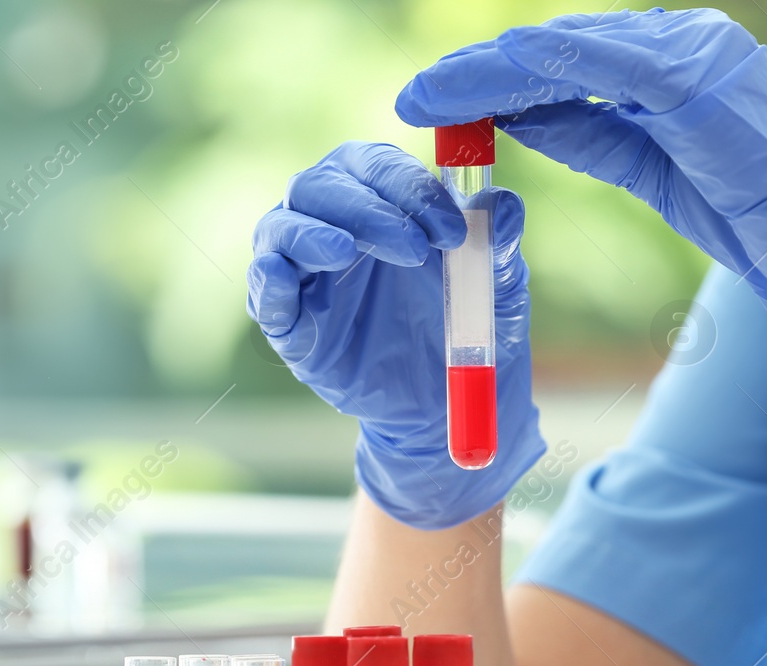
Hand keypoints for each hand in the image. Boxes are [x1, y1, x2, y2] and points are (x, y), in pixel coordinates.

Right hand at [248, 141, 542, 528]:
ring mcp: (304, 271)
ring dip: (311, 232)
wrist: (445, 398)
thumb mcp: (496, 284)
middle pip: (321, 185)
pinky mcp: (289, 322)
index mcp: (379, 197)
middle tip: (413, 248)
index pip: (375, 165)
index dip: (408, 186)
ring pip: (280, 226)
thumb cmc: (465, 322)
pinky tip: (283, 280)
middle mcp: (332, 221)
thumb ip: (497, 243)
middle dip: (366, 209)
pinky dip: (268, 281)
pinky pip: (264, 292)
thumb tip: (503, 206)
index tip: (451, 228)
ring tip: (345, 252)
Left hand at [395, 10, 766, 448]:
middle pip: (561, 45)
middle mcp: (690, 42)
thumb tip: (521, 115)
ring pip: (567, 47)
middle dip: (480, 70)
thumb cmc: (757, 224)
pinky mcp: (700, 79)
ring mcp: (699, 53)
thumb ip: (593, 134)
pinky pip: (596, 66)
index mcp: (680, 61)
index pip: (572, 59)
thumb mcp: (652, 172)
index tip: (435, 101)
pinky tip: (480, 97)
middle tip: (414, 97)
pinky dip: (532, 78)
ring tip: (427, 98)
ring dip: (489, 72)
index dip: (498, 76)